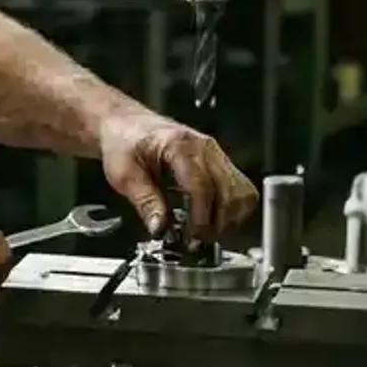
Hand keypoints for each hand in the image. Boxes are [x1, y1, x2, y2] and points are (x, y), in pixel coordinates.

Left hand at [98, 110, 256, 241]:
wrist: (127, 125)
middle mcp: (204, 147)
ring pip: (242, 192)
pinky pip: (241, 189)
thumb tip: (159, 227)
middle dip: (216, 224)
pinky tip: (214, 220)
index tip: (191, 238)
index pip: (201, 186)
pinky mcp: (220, 162)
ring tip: (206, 233)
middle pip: (229, 192)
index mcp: (179, 145)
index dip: (199, 218)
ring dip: (229, 219)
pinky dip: (233, 210)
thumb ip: (144, 201)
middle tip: (197, 241)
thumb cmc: (124, 142)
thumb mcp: (123, 174)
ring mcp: (216, 154)